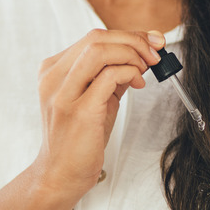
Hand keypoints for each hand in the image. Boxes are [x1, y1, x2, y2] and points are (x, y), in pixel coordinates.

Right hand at [32, 29, 165, 197]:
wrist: (60, 174)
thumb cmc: (78, 138)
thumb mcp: (96, 98)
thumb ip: (114, 74)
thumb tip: (143, 51)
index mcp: (54, 70)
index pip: (93, 38)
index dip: (127, 35)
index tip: (152, 41)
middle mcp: (53, 77)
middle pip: (96, 38)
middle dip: (133, 40)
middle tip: (155, 53)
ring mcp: (63, 92)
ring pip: (99, 50)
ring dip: (131, 53)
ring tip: (146, 67)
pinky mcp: (78, 109)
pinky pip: (108, 76)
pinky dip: (130, 72)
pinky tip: (138, 82)